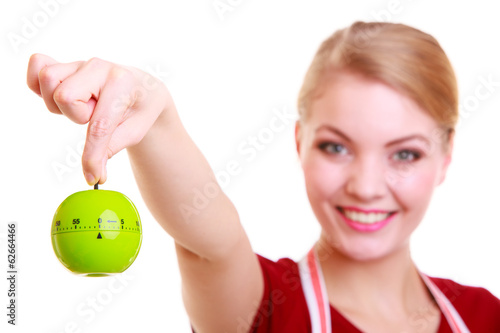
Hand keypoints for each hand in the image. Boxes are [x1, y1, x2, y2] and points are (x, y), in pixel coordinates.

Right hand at [27, 54, 170, 184]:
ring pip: (48, 79)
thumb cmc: (140, 110)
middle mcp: (99, 67)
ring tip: (84, 108)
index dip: (92, 155)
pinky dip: (41, 86)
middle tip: (95, 116)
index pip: (98, 125)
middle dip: (77, 116)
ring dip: (61, 104)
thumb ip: (111, 149)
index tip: (94, 177)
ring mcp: (81, 63)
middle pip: (64, 96)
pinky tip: (60, 98)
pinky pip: (38, 66)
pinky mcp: (67, 64)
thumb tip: (94, 176)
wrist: (143, 89)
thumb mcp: (135, 132)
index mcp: (122, 83)